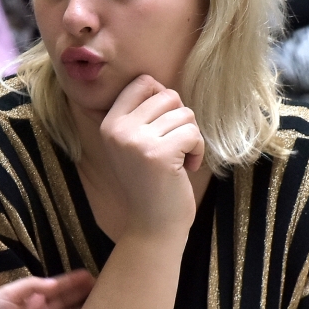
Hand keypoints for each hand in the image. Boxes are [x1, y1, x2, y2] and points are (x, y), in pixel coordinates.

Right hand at [98, 76, 203, 236]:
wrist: (153, 225)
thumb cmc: (151, 182)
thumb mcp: (134, 144)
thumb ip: (141, 114)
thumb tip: (160, 85)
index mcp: (109, 123)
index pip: (143, 82)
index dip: (163, 100)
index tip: (164, 127)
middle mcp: (118, 129)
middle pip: (168, 95)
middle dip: (180, 120)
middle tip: (173, 147)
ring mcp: (136, 142)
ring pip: (184, 114)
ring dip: (191, 138)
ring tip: (178, 160)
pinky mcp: (158, 154)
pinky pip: (193, 133)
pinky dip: (198, 150)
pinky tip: (186, 168)